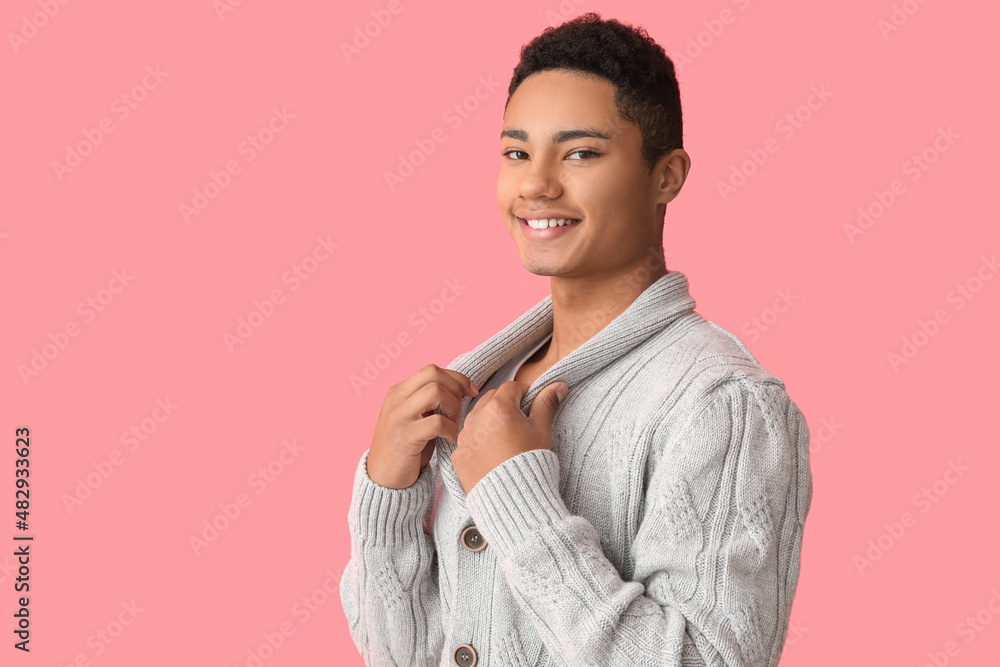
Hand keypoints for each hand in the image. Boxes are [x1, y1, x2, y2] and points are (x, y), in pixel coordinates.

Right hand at [367, 364, 478, 488]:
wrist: (383, 478)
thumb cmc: (406, 447)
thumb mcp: (413, 417)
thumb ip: (428, 401)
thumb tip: (460, 388)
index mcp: (399, 391)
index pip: (432, 370)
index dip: (457, 378)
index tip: (472, 391)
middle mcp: (396, 399)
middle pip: (434, 374)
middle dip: (455, 390)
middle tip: (459, 411)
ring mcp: (398, 417)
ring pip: (435, 392)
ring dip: (453, 407)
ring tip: (454, 424)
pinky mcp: (404, 438)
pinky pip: (437, 423)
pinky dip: (451, 430)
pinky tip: (450, 440)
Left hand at [452, 380, 567, 494]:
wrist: (512, 499)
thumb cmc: (530, 461)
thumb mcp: (541, 430)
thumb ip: (546, 404)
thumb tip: (558, 385)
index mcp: (499, 406)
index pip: (512, 388)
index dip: (524, 394)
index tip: (531, 405)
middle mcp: (477, 417)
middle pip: (491, 399)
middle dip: (505, 405)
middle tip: (519, 423)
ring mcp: (465, 437)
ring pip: (477, 418)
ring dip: (489, 422)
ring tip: (506, 441)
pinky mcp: (458, 455)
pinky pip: (468, 440)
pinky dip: (478, 442)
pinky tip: (492, 455)